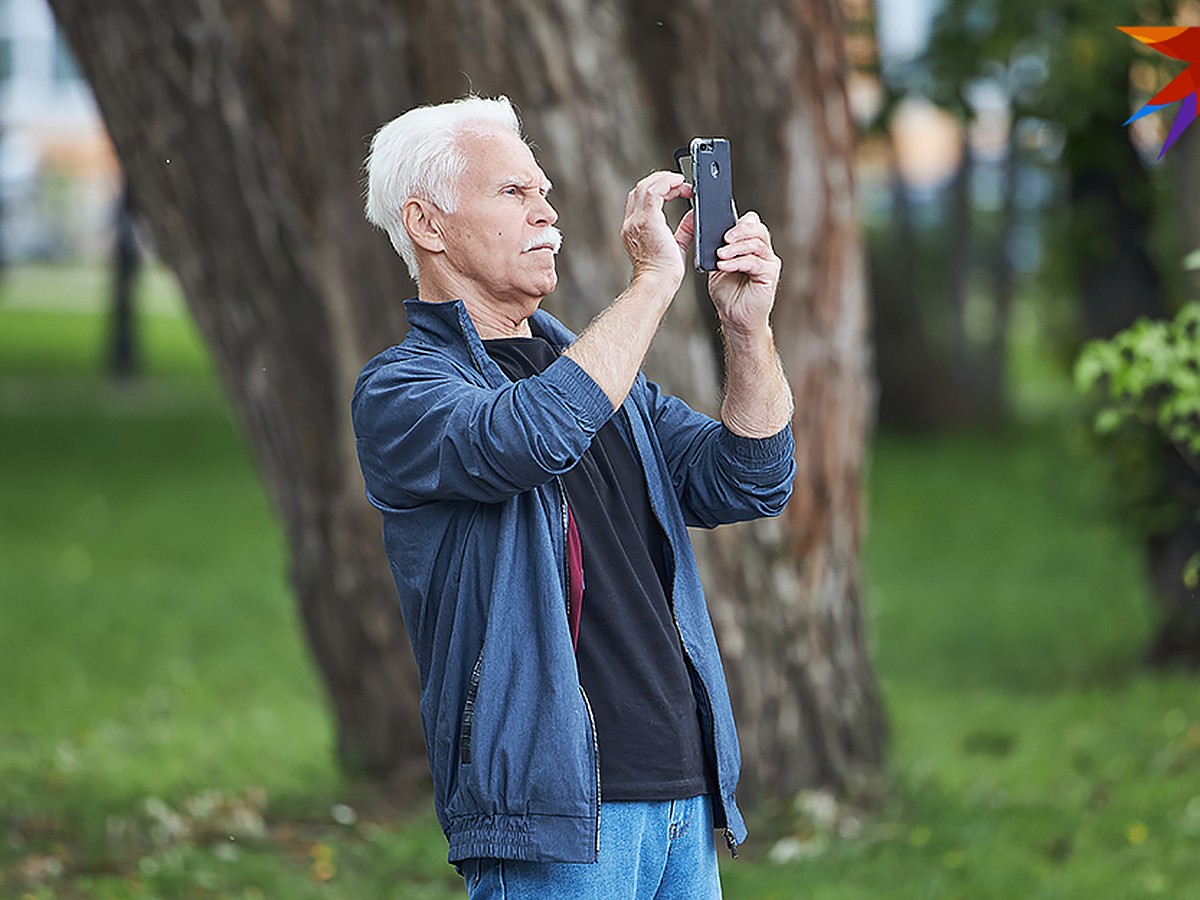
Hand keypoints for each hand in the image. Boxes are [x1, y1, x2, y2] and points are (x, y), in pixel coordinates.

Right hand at [621, 171, 694, 290]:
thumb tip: (694, 214)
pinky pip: (654, 191)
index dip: (657, 190)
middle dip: (660, 180)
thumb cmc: (665, 273)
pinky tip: (680, 183)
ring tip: (682, 181)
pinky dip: (667, 183)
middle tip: (680, 182)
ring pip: (645, 186)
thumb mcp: (677, 246)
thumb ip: (685, 228)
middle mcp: (631, 223)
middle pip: (639, 189)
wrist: (658, 283)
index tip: (675, 190)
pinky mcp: (648, 220)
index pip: (639, 200)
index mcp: (634, 230)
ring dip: (665, 179)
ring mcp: (636, 221)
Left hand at [708, 211, 780, 335]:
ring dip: (736, 247)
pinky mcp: (770, 275)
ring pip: (757, 244)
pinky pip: (755, 262)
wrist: (735, 318)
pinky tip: (723, 266)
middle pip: (757, 229)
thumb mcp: (717, 266)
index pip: (751, 222)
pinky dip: (737, 262)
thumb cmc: (728, 293)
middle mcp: (763, 251)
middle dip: (739, 230)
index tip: (719, 226)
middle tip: (723, 238)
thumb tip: (706, 233)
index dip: (738, 222)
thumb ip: (717, 249)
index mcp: (751, 246)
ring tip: (720, 254)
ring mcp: (768, 262)